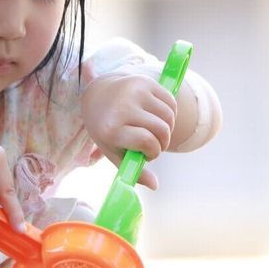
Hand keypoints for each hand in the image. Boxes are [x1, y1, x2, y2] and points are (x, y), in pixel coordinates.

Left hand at [80, 70, 176, 189]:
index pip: (147, 142)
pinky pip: (171, 102)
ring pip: (169, 116)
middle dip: (163, 142)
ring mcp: (134, 92)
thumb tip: (155, 185)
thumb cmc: (107, 130)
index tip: (148, 154)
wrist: (98, 96)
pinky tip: (157, 117)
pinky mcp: (145, 82)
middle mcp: (123, 107)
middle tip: (154, 145)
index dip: (153, 152)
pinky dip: (170, 114)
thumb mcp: (114, 152)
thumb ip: (133, 170)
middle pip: (162, 130)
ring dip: (167, 129)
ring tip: (155, 131)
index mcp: (112, 128)